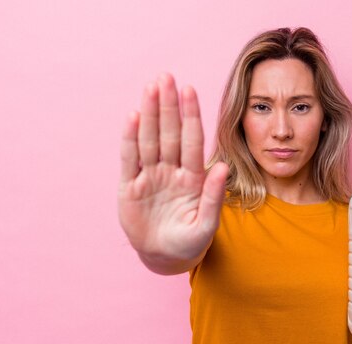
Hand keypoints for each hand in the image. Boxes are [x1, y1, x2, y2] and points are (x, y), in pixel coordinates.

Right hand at [118, 73, 228, 262]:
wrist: (164, 258)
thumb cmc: (190, 243)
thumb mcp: (206, 224)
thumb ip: (213, 196)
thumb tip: (222, 167)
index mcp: (193, 178)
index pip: (192, 140)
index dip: (190, 116)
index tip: (190, 90)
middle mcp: (171, 171)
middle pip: (169, 132)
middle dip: (168, 105)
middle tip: (166, 77)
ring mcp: (149, 177)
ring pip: (149, 139)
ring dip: (150, 113)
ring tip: (150, 87)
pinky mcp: (129, 187)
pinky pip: (129, 158)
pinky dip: (130, 138)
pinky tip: (133, 116)